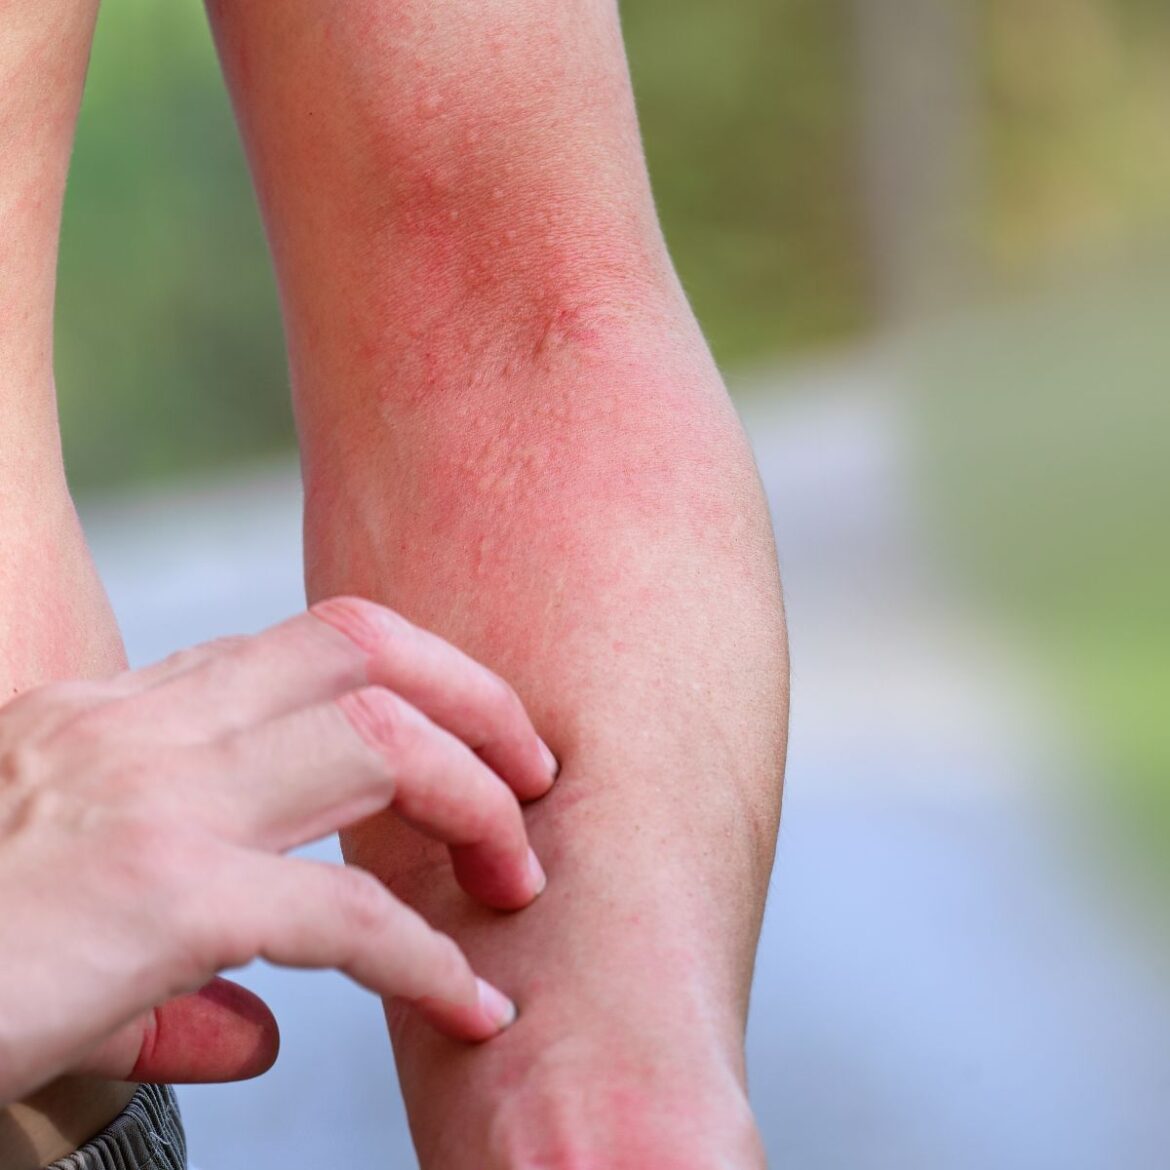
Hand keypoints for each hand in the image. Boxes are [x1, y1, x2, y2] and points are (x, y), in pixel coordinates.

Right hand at [0, 597, 556, 1106]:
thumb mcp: (60, 921)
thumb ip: (173, 961)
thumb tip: (261, 1030)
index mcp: (123, 715)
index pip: (309, 644)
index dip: (417, 677)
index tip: (475, 735)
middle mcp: (143, 730)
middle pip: (364, 655)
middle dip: (478, 702)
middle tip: (535, 773)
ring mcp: (152, 802)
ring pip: (378, 745)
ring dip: (475, 805)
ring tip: (519, 877)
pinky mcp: (157, 898)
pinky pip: (344, 916)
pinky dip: (428, 959)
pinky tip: (470, 1004)